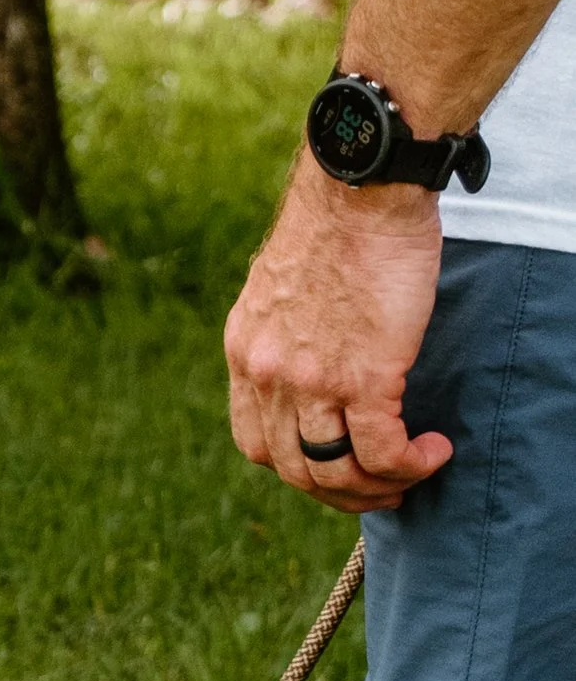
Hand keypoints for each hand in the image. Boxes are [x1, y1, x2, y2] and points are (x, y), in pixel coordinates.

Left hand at [224, 158, 452, 512]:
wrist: (361, 188)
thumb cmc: (338, 226)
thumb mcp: (281, 287)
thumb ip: (285, 334)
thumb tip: (314, 366)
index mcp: (246, 350)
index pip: (253, 441)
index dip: (295, 466)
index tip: (333, 462)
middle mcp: (267, 372)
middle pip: (292, 470)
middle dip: (339, 491)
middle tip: (381, 485)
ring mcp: (311, 378)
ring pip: (334, 472)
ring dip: (378, 487)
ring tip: (412, 470)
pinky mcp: (364, 375)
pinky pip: (381, 452)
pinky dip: (410, 464)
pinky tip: (433, 451)